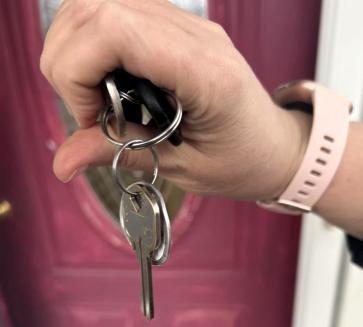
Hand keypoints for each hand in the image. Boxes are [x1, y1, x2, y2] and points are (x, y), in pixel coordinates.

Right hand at [40, 0, 307, 199]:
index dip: (78, 74)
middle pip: (94, 9)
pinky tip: (110, 85)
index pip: (112, 30)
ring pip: (97, 5)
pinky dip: (93, 48)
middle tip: (90, 112)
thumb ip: (120, 152)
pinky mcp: (173, 28)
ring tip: (100, 100)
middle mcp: (192, 35)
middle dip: (68, 64)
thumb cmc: (241, 160)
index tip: (90, 120)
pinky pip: (114, 16)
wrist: (274, 145)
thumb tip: (61, 163)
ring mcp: (183, 24)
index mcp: (204, 72)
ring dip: (76, 53)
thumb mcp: (183, 167)